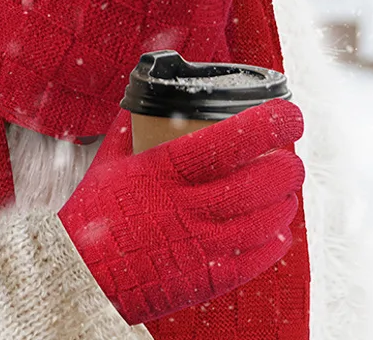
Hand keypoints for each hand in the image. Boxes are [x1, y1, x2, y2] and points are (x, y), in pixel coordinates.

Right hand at [57, 99, 303, 324]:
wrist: (80, 272)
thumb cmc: (93, 210)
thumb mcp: (110, 159)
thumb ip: (132, 124)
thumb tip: (148, 92)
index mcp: (164, 169)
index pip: (229, 141)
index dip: (268, 125)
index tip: (290, 115)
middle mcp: (186, 206)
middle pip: (257, 183)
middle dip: (286, 167)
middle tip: (291, 157)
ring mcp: (198, 245)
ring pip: (262, 221)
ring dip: (283, 203)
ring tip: (287, 191)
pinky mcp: (204, 280)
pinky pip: (253, 261)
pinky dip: (272, 244)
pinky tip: (277, 232)